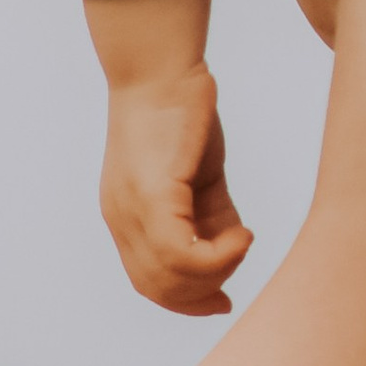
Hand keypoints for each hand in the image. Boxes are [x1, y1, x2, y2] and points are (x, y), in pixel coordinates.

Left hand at [98, 66, 251, 314]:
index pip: (149, 281)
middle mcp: (123, 219)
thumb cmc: (180, 109)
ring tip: (242, 242)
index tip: (222, 300)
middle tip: (237, 268)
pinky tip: (243, 232)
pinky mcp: (153, 195)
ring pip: (173, 277)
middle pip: (159, 288)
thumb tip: (230, 242)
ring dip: (218, 271)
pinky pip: (185, 253)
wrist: (159, 65)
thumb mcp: (195, 174)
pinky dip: (221, 254)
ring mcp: (133, 209)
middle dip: (204, 293)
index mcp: (128, 216)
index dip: (186, 300)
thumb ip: (208, 212)